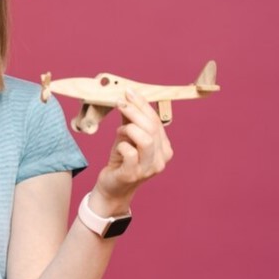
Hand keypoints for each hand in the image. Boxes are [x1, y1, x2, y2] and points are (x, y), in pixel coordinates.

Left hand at [96, 88, 173, 202]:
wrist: (113, 186)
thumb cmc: (122, 159)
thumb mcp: (128, 136)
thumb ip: (132, 120)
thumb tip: (128, 97)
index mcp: (164, 148)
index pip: (157, 121)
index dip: (142, 105)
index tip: (129, 92)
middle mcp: (161, 159)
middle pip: (152, 128)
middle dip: (134, 111)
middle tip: (120, 102)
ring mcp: (148, 169)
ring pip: (145, 139)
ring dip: (129, 128)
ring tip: (119, 130)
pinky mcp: (133, 175)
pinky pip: (129, 152)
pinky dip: (121, 144)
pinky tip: (118, 147)